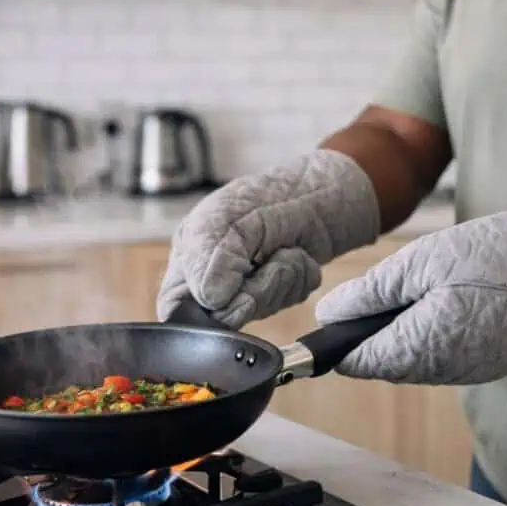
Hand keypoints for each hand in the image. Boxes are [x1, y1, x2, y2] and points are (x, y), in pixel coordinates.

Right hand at [157, 150, 379, 328]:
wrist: (333, 188)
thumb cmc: (277, 190)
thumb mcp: (236, 214)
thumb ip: (217, 256)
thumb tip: (210, 298)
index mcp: (191, 249)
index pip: (173, 306)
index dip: (197, 310)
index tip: (226, 292)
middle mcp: (215, 272)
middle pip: (218, 316)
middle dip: (252, 288)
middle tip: (268, 256)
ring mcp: (248, 285)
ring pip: (257, 310)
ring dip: (280, 279)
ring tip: (286, 248)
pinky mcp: (278, 291)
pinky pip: (285, 301)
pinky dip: (299, 278)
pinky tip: (299, 255)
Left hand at [314, 164, 506, 384]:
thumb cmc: (506, 255)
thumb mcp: (425, 260)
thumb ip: (371, 293)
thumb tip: (327, 316)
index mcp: (423, 349)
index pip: (355, 360)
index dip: (335, 339)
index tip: (330, 314)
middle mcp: (445, 373)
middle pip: (383, 359)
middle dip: (372, 327)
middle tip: (392, 280)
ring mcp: (471, 372)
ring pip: (413, 355)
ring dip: (405, 324)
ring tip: (430, 280)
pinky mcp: (491, 362)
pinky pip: (444, 352)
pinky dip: (434, 326)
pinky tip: (455, 294)